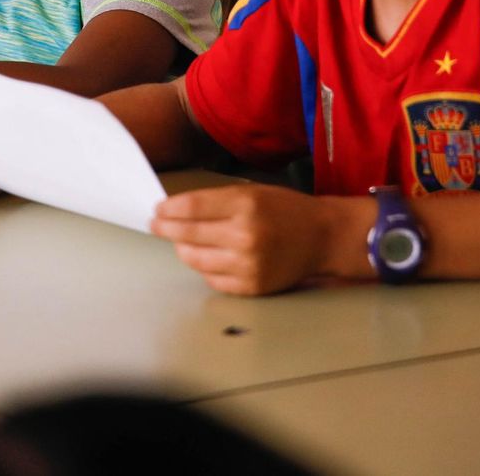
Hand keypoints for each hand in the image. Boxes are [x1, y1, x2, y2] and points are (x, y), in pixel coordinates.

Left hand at [150, 183, 335, 295]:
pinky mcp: (252, 286)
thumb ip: (215, 201)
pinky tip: (207, 257)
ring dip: (183, 249)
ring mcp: (248, 264)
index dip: (168, 209)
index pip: (191, 207)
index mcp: (245, 205)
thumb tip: (174, 211)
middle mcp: (245, 235)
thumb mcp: (251, 192)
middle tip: (156, 225)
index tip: (157, 210)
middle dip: (166, 229)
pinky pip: (212, 279)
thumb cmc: (284, 210)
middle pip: (188, 234)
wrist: (322, 237)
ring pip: (195, 259)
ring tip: (182, 242)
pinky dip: (204, 268)